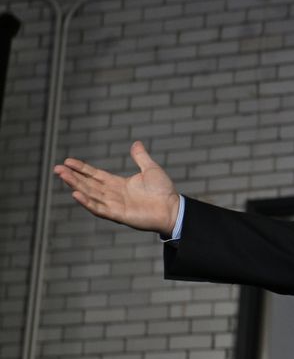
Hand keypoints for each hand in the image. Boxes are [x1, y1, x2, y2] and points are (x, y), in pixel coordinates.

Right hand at [54, 141, 179, 236]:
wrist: (173, 209)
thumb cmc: (163, 191)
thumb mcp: (151, 169)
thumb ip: (141, 157)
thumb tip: (135, 143)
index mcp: (118, 184)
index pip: (95, 175)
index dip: (82, 168)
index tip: (68, 161)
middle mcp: (113, 194)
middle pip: (88, 184)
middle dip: (72, 176)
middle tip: (57, 168)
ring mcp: (114, 205)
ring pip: (90, 194)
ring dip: (75, 185)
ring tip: (62, 176)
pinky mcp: (118, 215)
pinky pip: (98, 208)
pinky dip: (87, 202)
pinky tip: (75, 194)